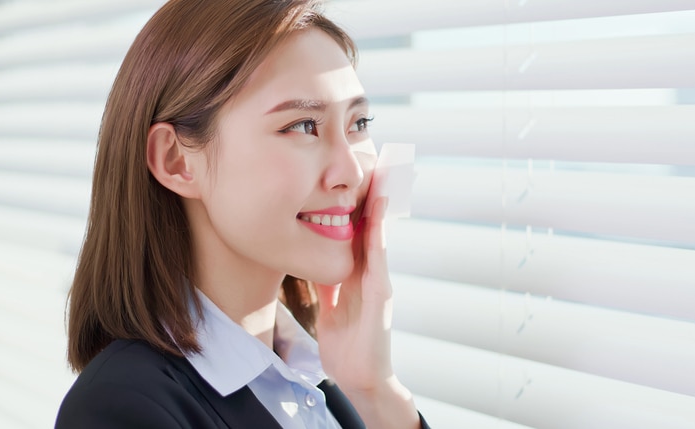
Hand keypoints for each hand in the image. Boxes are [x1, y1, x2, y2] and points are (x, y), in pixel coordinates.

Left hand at [314, 186, 419, 427]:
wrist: (360, 378)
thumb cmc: (346, 344)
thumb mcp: (330, 306)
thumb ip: (326, 283)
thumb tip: (312, 263)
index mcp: (357, 274)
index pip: (357, 231)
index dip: (355, 203)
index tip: (353, 173)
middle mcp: (370, 272)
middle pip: (371, 225)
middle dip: (372, 193)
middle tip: (374, 158)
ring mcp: (379, 280)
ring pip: (378, 232)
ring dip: (380, 203)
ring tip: (381, 171)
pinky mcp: (382, 293)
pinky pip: (378, 256)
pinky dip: (378, 231)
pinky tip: (377, 210)